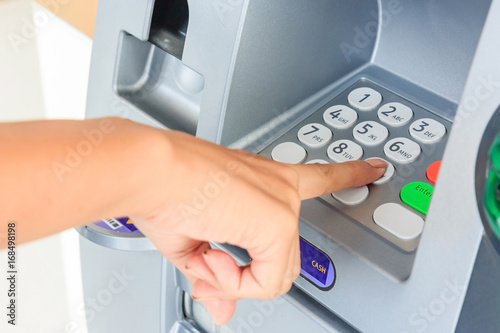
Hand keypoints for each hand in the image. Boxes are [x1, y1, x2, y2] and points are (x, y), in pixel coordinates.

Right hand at [130, 130, 385, 324]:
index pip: (319, 176)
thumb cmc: (165, 190)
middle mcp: (280, 189)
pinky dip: (235, 281)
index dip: (348, 173)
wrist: (150, 170)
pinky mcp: (276, 222)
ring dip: (233, 277)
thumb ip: (216, 277)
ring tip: (204, 256)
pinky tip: (211, 257)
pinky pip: (266, 279)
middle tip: (209, 270)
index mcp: (265, 181)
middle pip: (284, 260)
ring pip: (277, 273)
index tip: (372, 168)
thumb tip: (222, 311)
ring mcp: (282, 205)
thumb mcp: (193, 242)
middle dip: (242, 276)